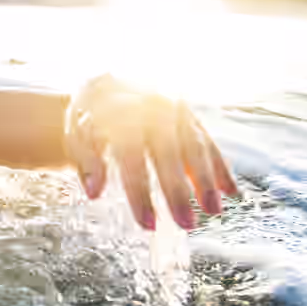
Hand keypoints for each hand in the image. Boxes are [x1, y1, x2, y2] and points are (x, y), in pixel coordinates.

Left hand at [64, 74, 237, 230]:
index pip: (131, 158)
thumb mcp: (75, 131)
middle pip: (168, 154)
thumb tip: (94, 192)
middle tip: (187, 224)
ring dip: (207, 180)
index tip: (148, 223)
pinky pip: (208, 141)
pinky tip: (230, 191)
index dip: (140, 193)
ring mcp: (175, 109)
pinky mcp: (190, 113)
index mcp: (120, 113)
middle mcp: (152, 108)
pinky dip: (221, 166)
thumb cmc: (90, 113)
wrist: (107, 80)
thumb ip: (86, 160)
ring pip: (195, 146)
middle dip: (179, 191)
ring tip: (214, 211)